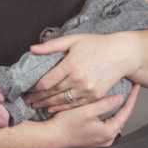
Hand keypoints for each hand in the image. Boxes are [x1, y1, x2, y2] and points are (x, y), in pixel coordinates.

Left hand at [22, 33, 136, 112]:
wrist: (121, 54)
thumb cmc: (98, 44)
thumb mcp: (73, 40)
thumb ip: (52, 45)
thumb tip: (33, 48)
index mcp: (72, 65)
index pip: (47, 81)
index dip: (34, 87)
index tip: (26, 89)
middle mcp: (79, 79)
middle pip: (52, 93)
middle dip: (37, 98)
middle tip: (26, 100)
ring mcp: (88, 89)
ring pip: (62, 101)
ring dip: (46, 104)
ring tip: (35, 106)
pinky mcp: (95, 96)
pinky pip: (75, 105)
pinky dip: (62, 108)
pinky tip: (52, 108)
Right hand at [48, 84, 138, 147]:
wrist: (51, 137)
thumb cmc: (65, 125)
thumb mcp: (86, 111)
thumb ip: (104, 104)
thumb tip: (119, 98)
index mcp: (108, 132)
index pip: (126, 112)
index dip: (132, 98)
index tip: (136, 88)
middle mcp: (106, 139)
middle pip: (121, 118)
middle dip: (125, 103)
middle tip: (129, 90)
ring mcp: (100, 140)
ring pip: (113, 121)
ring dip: (115, 109)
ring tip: (118, 96)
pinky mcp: (93, 139)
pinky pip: (105, 125)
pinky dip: (106, 115)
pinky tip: (103, 107)